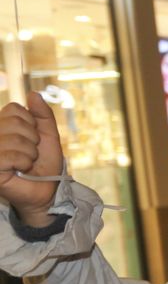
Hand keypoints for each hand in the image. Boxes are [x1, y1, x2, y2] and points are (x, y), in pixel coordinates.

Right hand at [0, 93, 62, 226]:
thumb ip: (43, 114)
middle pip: (14, 122)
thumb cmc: (44, 163)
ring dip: (29, 153)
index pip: (14, 109)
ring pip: (13, 138)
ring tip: (26, 162)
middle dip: (32, 139)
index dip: (31, 124)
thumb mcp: (48, 135)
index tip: (34, 139)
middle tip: (31, 153)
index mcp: (2, 126)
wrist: (46, 189)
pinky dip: (23, 162)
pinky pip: (8, 155)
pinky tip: (21, 169)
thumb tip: (34, 93)